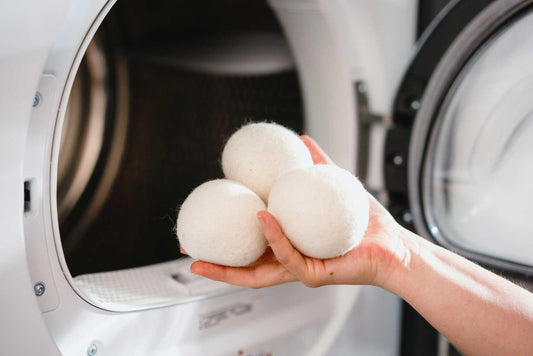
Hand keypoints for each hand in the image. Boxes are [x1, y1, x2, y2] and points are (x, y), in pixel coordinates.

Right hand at [185, 135, 410, 288]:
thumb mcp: (334, 188)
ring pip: (258, 272)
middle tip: (188, 252)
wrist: (394, 243)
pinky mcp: (316, 274)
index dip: (224, 240)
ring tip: (208, 250)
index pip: (249, 246)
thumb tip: (300, 139)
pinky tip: (263, 218)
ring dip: (231, 262)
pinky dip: (274, 237)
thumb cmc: (365, 223)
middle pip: (244, 267)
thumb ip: (316, 165)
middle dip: (214, 265)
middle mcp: (290, 260)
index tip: (202, 227)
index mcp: (290, 244)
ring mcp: (300, 269)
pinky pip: (289, 256)